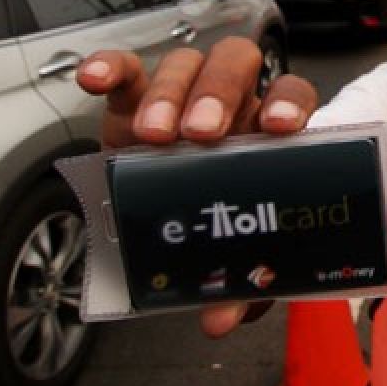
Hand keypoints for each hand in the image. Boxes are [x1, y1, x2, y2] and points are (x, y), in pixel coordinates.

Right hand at [75, 36, 317, 337]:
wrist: (174, 223)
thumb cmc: (219, 231)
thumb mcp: (235, 260)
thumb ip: (238, 287)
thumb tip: (219, 320)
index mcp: (270, 132)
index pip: (293, 94)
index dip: (289, 103)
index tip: (279, 129)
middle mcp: (232, 104)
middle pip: (236, 65)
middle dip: (220, 94)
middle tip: (202, 135)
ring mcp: (182, 97)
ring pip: (184, 66)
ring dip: (170, 94)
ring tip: (155, 137)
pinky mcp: (133, 101)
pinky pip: (125, 71)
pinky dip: (108, 67)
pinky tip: (94, 79)